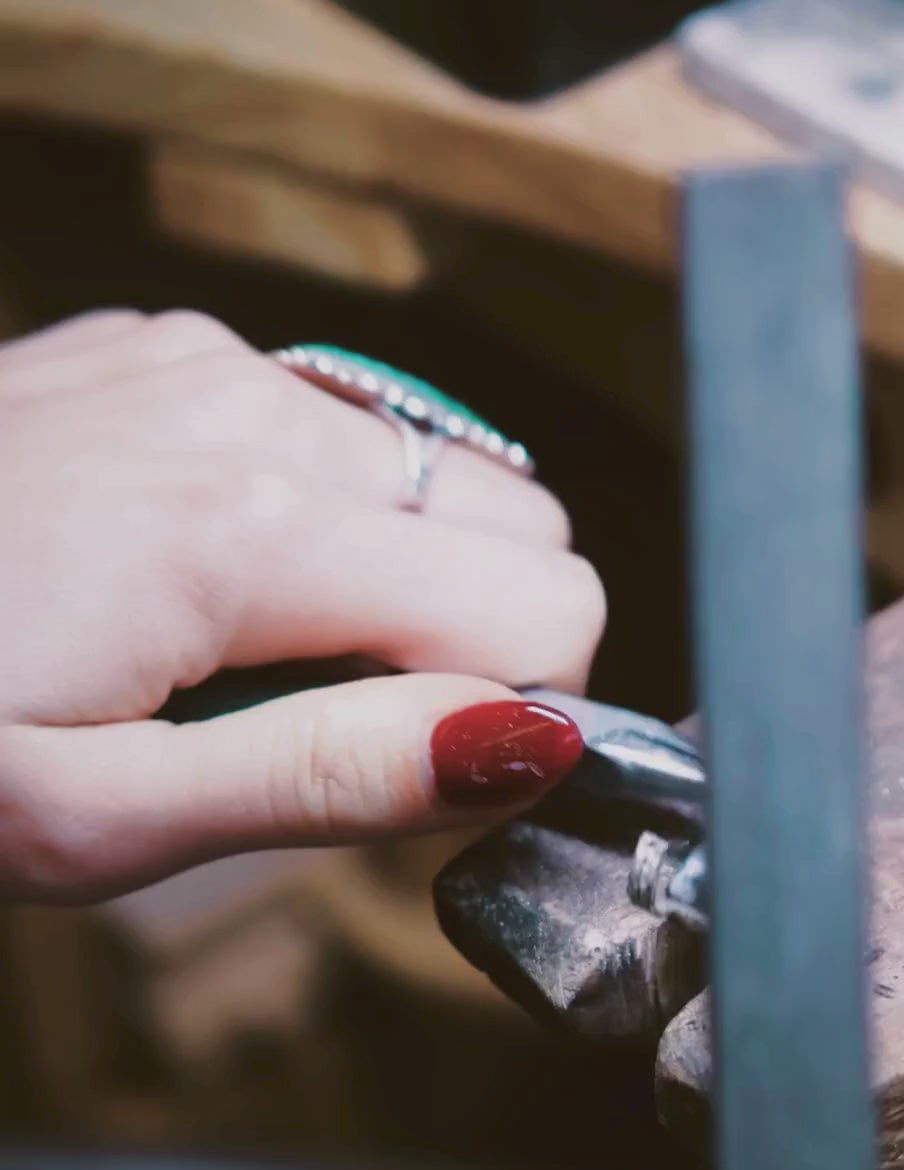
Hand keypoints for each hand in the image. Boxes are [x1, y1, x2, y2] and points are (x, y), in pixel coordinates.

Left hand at [0, 310, 603, 900]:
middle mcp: (250, 408)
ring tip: (238, 658)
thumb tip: (526, 747)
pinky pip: (326, 426)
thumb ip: (323, 778)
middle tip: (316, 728)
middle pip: (517, 523)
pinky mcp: (154, 350)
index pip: (549, 608)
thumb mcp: (89, 818)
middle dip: (466, 640)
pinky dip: (308, 514)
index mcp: (248, 531)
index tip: (406, 778)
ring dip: (389, 577)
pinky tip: (186, 579)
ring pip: (433, 468)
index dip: (514, 716)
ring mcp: (200, 360)